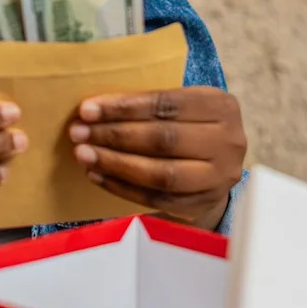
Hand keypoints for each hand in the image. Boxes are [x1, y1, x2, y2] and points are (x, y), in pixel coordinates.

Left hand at [68, 87, 246, 229]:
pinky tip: (97, 175)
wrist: (215, 166)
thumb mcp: (182, 106)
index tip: (87, 109)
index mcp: (221, 106)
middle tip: (78, 133)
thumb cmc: (187, 126)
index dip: (124, 107)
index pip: (166, 104)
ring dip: (115, 163)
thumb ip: (149, 105)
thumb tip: (93, 109)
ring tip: (84, 154)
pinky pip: (155, 199)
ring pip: (160, 174)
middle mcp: (228, 142)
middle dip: (114, 135)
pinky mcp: (202, 204)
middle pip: (163, 139)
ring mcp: (218, 178)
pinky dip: (121, 187)